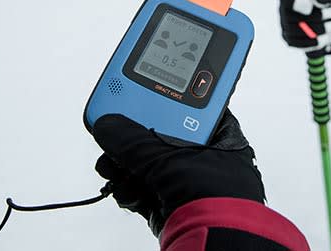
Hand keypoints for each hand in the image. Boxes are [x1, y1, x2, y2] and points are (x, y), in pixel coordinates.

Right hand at [92, 109, 264, 236]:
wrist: (217, 244)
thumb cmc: (218, 199)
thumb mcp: (169, 160)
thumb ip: (133, 141)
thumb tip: (108, 125)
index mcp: (222, 136)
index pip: (189, 107)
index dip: (161, 99)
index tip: (136, 94)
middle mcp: (208, 157)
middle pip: (161, 136)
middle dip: (133, 140)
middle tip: (113, 134)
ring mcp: (189, 182)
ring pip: (150, 164)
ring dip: (126, 166)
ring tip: (112, 165)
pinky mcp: (172, 204)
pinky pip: (145, 188)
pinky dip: (131, 188)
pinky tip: (125, 189)